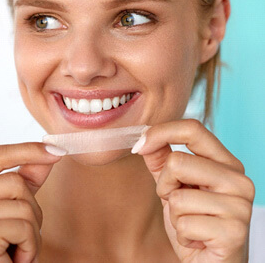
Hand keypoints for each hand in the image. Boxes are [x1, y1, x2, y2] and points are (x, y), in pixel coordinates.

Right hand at [0, 143, 63, 262]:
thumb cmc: (3, 246)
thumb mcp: (15, 208)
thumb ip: (27, 180)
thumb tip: (51, 152)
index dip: (27, 150)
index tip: (57, 150)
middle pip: (14, 182)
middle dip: (31, 207)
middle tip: (23, 232)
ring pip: (22, 205)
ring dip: (32, 232)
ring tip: (18, 249)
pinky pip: (21, 228)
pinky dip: (29, 246)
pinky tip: (15, 260)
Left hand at [134, 120, 254, 262]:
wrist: (210, 262)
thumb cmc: (194, 220)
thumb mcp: (174, 185)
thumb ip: (161, 160)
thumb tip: (144, 138)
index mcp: (225, 162)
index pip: (193, 129)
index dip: (161, 132)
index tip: (140, 145)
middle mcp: (238, 179)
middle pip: (177, 162)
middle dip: (165, 186)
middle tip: (177, 200)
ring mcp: (239, 205)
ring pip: (178, 196)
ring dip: (174, 213)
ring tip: (191, 220)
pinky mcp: (234, 232)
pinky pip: (185, 224)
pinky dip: (182, 234)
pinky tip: (197, 239)